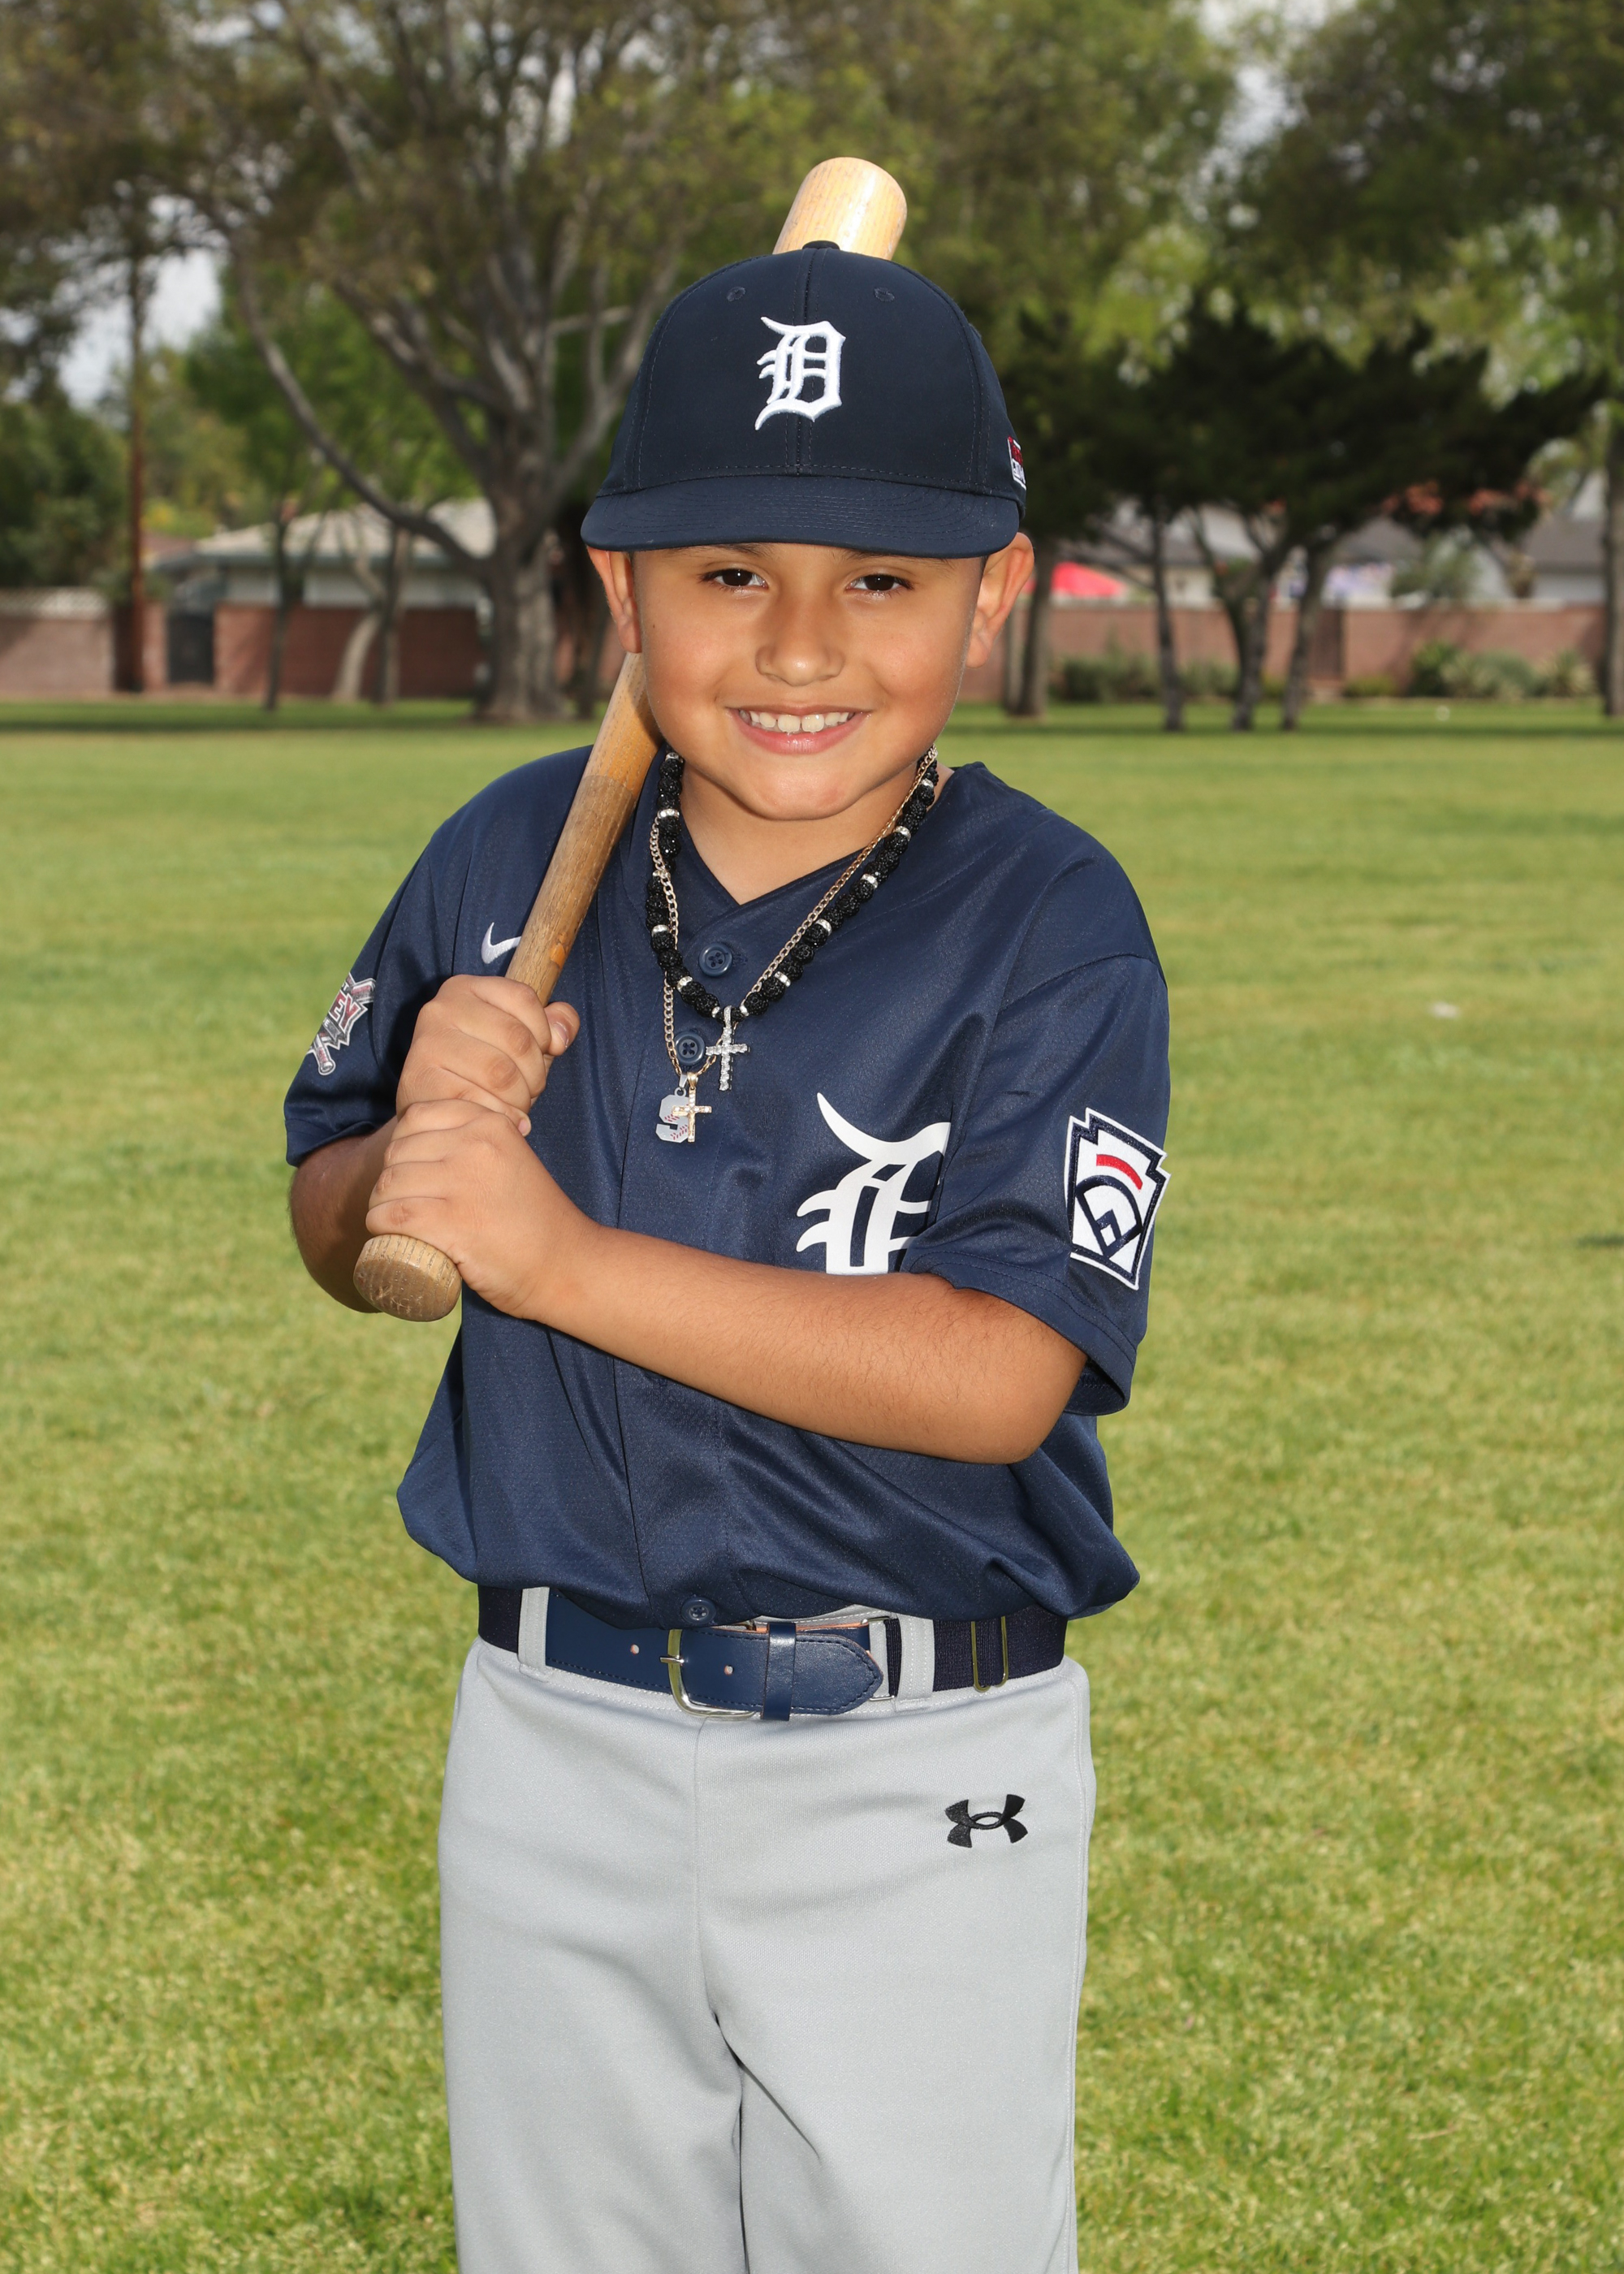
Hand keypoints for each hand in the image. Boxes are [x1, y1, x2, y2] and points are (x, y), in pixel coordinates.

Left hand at [364, 1097, 594, 1318]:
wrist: (566, 1265)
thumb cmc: (534, 1218)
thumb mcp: (512, 1158)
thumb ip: (480, 1141)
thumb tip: (431, 1136)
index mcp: (490, 1124)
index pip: (416, 1117)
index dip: (403, 1145)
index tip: (412, 1172)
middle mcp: (476, 1146)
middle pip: (397, 1152)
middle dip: (389, 1180)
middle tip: (402, 1206)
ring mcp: (463, 1184)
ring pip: (389, 1184)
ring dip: (380, 1206)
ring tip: (394, 1224)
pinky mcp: (452, 1223)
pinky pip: (393, 1216)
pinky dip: (380, 1227)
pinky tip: (388, 1236)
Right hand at [397, 974, 578, 1133]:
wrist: (431, 1109)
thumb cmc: (480, 1072)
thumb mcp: (520, 1043)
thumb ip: (552, 1027)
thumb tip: (561, 1034)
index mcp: (465, 988)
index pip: (523, 997)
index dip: (544, 1031)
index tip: (542, 1052)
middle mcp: (441, 1008)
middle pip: (517, 1038)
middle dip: (535, 1074)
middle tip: (529, 1091)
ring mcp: (428, 1043)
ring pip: (501, 1074)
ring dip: (520, 1099)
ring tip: (515, 1107)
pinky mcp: (420, 1079)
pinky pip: (479, 1101)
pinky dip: (499, 1117)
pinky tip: (499, 1119)